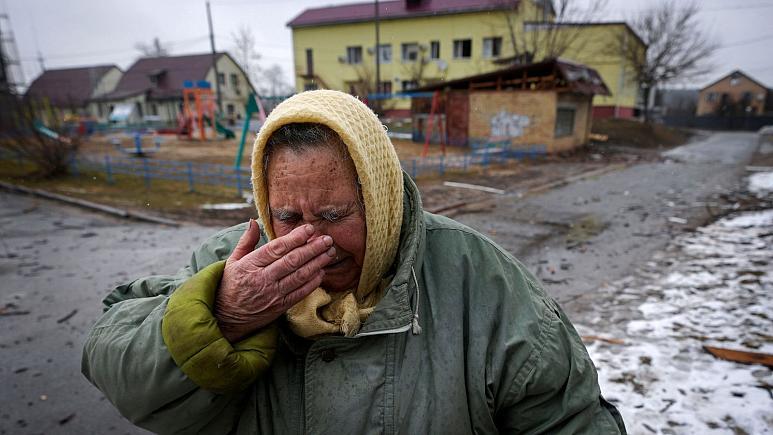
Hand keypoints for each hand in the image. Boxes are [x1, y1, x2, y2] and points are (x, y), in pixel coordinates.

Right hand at [214, 219, 335, 341]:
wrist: (226, 318)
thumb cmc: (230, 285)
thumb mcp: (232, 261)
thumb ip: (246, 241)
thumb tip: (253, 221)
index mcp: (250, 265)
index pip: (276, 248)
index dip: (295, 238)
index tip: (309, 229)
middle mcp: (262, 279)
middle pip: (292, 261)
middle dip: (312, 248)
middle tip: (327, 239)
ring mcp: (272, 294)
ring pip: (299, 276)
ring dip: (317, 263)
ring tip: (330, 253)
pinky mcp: (280, 307)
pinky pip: (300, 293)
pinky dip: (313, 283)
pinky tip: (322, 272)